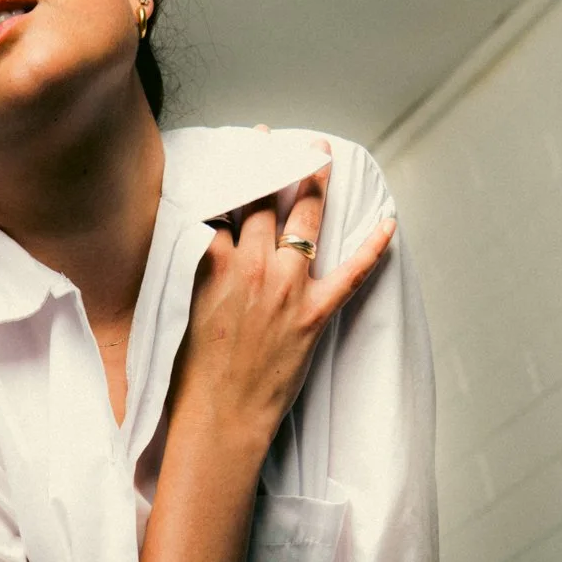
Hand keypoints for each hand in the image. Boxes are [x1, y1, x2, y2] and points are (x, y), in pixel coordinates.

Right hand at [171, 142, 395, 455]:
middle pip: (265, 202)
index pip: (221, 206)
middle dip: (272, 166)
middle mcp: (252, 267)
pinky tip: (388, 224)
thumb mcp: (173, 310)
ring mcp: (286, 289)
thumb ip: (186, 271)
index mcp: (211, 265)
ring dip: (316, 186)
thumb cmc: (188, 376)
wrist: (217, 420)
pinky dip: (373, 247)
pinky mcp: (313, 316)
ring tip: (321, 158)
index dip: (228, 177)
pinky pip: (351, 273)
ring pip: (305, 222)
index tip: (232, 155)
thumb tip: (193, 244)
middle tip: (276, 142)